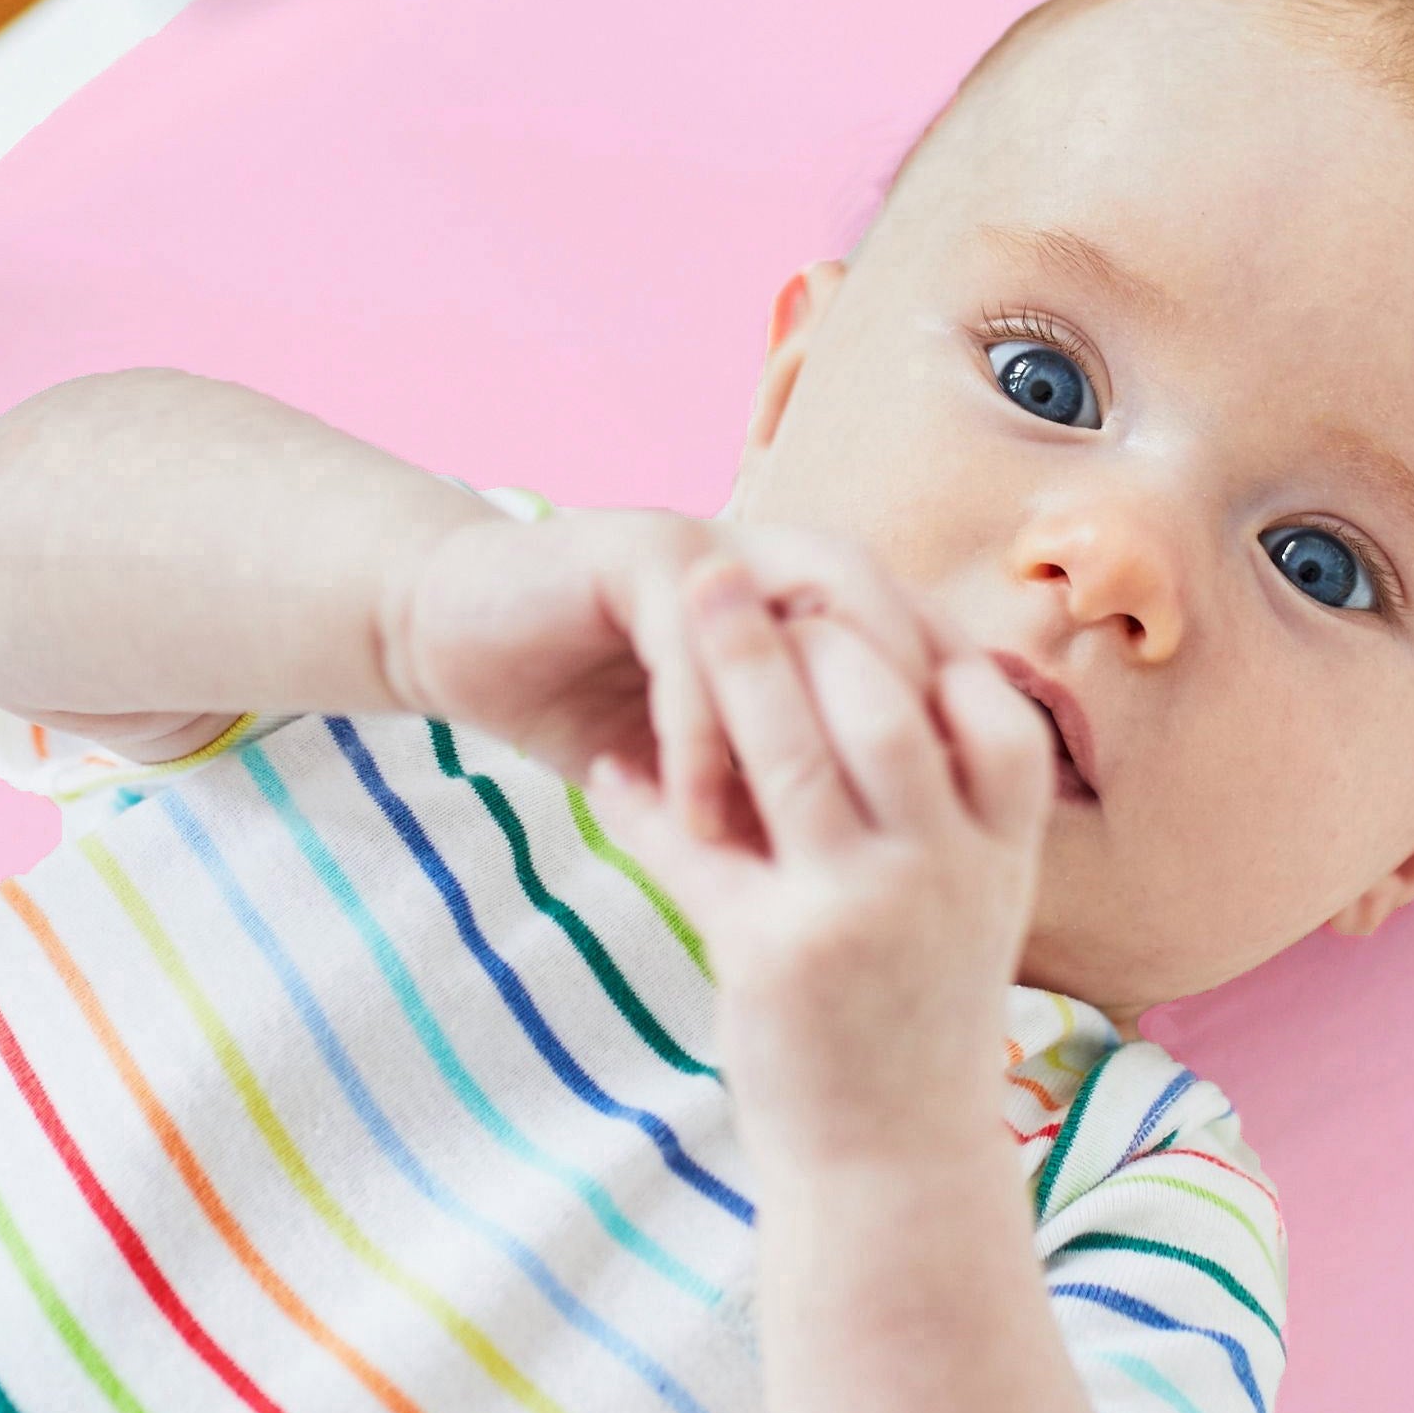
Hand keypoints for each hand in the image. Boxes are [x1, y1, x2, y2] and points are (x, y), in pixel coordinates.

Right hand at [384, 508, 944, 809]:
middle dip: (894, 735)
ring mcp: (711, 546)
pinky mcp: (636, 553)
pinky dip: (698, 740)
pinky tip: (694, 818)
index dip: (946, 732)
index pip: (925, 644)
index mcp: (811, 589)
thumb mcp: (709, 756)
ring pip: (802, 626)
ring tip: (797, 843)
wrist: (460, 636)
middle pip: (885, 624)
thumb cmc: (589, 701)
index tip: (953, 840)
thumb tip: (889, 867)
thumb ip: (786, 777)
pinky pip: (691, 651)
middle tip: (897, 842)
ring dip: (801, 740)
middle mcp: (775, 552)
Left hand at [584, 552, 1052, 1158]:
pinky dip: (644, 801)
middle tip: (733, 561)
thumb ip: (943, 809)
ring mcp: (862, 913)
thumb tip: (893, 695)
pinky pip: (697, 850)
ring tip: (675, 607)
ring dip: (730, 671)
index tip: (841, 579)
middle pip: (878, 704)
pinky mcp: (776, 957)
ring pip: (792, 757)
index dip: (911, 633)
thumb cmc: (913, 1021)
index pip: (985, 705)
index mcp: (999, 853)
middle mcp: (944, 873)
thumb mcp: (960, 908)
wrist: (890, 1168)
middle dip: (802, 624)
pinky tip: (602, 768)